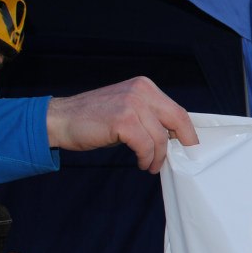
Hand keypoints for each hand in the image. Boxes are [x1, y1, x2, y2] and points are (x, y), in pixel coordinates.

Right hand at [46, 77, 197, 173]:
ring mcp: (132, 104)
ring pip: (160, 138)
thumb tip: (173, 136)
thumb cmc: (94, 119)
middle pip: (176, 120)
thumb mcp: (127, 110)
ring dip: (158, 157)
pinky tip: (141, 163)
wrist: (61, 119)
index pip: (177, 110)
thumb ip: (149, 117)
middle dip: (181, 144)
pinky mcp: (123, 121)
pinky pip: (146, 146)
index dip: (187, 131)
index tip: (190, 147)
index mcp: (145, 87)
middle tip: (177, 160)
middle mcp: (141, 91)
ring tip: (150, 165)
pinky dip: (146, 158)